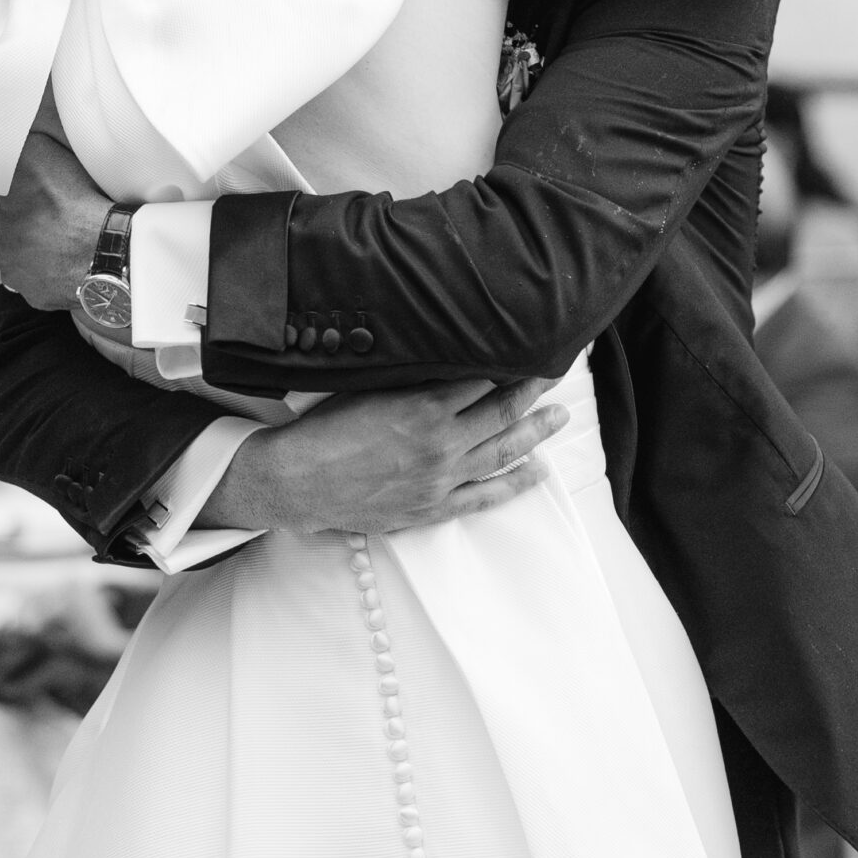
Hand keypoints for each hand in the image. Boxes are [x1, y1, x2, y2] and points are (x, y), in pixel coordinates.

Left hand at [0, 131, 110, 311]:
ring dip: (29, 248)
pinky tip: (67, 260)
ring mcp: (12, 270)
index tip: (7, 190)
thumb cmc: (74, 197)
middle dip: (11, 223)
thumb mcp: (41, 152)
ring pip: (14, 256)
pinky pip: (35, 281)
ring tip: (59, 238)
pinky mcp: (32, 294)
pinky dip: (46, 272)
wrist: (102, 250)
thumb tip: (4, 143)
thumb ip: (16, 150)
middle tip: (41, 214)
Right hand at [199, 379, 569, 536]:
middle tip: (558, 374)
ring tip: (560, 417)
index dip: (511, 365)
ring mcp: (441, 480)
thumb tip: (446, 357)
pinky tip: (537, 471)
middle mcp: (441, 444)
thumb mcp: (368, 388)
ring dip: (536, 433)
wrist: (296, 482)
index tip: (531, 350)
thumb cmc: (323, 429)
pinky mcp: (432, 507)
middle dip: (534, 392)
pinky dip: (515, 484)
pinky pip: (485, 496)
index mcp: (424, 407)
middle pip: (502, 412)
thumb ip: (411, 377)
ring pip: (502, 452)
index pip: (484, 379)